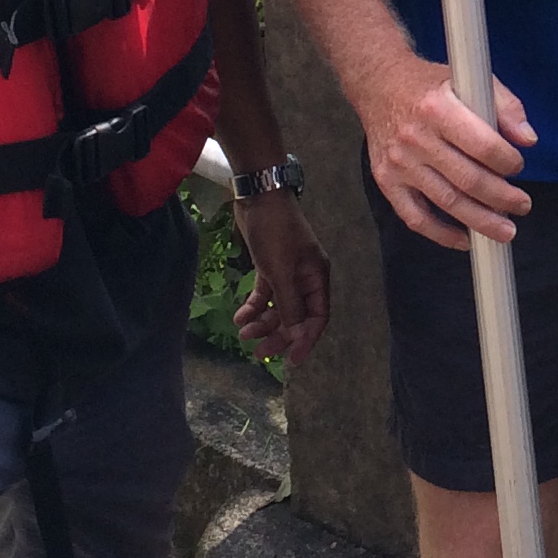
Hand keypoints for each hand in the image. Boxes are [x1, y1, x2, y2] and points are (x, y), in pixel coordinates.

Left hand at [229, 190, 332, 367]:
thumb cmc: (275, 232)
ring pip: (278, 307)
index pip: (317, 317)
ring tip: (243, 332)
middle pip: (296, 316)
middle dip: (279, 335)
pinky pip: (265, 294)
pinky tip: (240, 316)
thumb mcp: (282, 270)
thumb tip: (296, 334)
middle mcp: (305, 278)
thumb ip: (289, 304)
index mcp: (317, 277)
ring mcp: (287, 272)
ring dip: (263, 322)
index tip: (292, 361)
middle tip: (258, 353)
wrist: (259, 196)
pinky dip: (254, 307)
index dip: (306, 339)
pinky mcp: (269, 266)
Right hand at [358, 50, 535, 248]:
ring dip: (481, 221)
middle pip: (467, 180)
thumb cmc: (429, 84)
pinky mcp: (386, 181)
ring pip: (446, 202)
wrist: (378, 85)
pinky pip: (415, 217)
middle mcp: (415, 138)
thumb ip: (504, 105)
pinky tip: (465, 238)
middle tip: (522, 205)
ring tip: (505, 229)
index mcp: (438, 108)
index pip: (482, 145)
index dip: (508, 161)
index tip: (519, 166)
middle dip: (502, 198)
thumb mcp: (469, 78)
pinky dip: (441, 234)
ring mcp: (399, 163)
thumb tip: (528, 140)